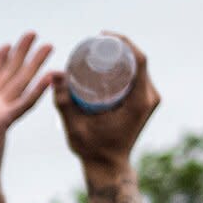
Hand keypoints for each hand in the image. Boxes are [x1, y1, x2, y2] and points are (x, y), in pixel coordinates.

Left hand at [0, 33, 53, 198]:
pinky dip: (35, 92)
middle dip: (21, 54)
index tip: (7, 45)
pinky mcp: (3, 125)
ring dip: (34, 65)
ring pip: (20, 84)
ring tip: (48, 45)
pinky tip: (47, 77)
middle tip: (33, 33)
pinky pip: (22, 105)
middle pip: (9, 74)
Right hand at [51, 31, 159, 174]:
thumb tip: (54, 73)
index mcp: (138, 101)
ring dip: (121, 56)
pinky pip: (137, 76)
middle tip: (94, 43)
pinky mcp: (144, 102)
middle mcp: (148, 98)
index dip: (123, 42)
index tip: (102, 36)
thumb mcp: (75, 125)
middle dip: (118, 47)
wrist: (108, 167)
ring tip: (99, 50)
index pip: (139, 60)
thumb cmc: (92, 150)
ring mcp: (148, 100)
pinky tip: (109, 62)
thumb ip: (63, 101)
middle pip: (138, 60)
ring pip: (138, 67)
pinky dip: (124, 66)